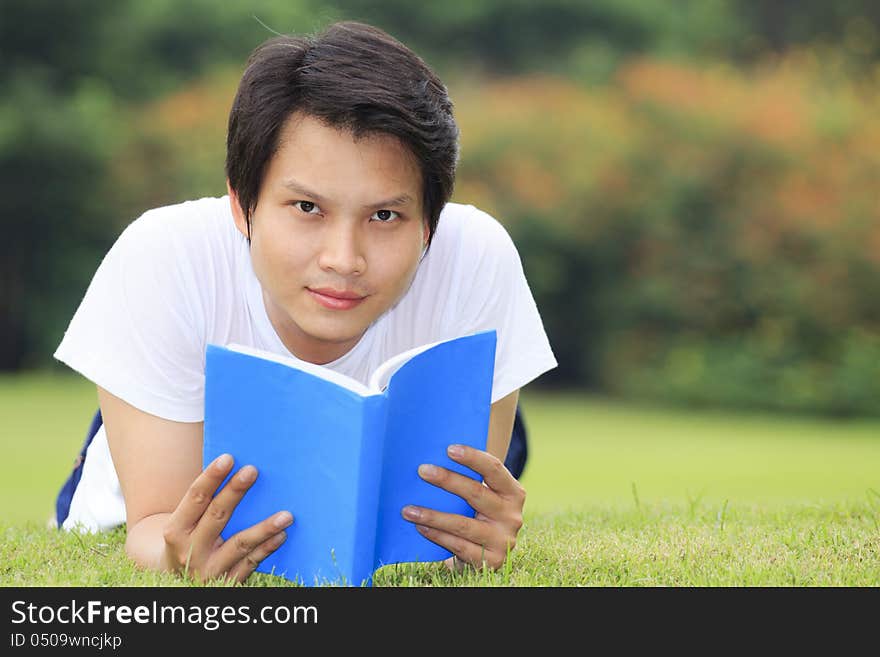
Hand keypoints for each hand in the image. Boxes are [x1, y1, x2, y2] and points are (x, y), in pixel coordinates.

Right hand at [160, 453, 293, 582]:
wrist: (178, 579)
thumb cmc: (189, 539)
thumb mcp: (186, 523)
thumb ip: (206, 502)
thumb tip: (239, 467)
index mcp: (176, 530)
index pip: (195, 498)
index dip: (211, 477)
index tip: (228, 458)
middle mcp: (190, 551)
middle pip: (217, 516)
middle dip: (234, 492)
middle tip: (253, 470)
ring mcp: (210, 569)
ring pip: (240, 544)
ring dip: (264, 528)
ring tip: (286, 515)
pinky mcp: (227, 582)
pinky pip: (251, 563)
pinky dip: (267, 548)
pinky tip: (282, 535)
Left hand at [401, 444, 525, 570]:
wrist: (484, 555)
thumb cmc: (477, 515)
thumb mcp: (481, 497)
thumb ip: (469, 479)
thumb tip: (431, 456)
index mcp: (513, 492)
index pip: (494, 469)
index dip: (473, 458)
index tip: (449, 449)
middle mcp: (512, 516)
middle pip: (477, 493)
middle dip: (448, 480)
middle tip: (422, 470)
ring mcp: (503, 540)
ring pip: (463, 524)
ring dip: (433, 515)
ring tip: (408, 509)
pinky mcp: (491, 561)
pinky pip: (459, 546)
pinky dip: (437, 536)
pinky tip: (420, 527)